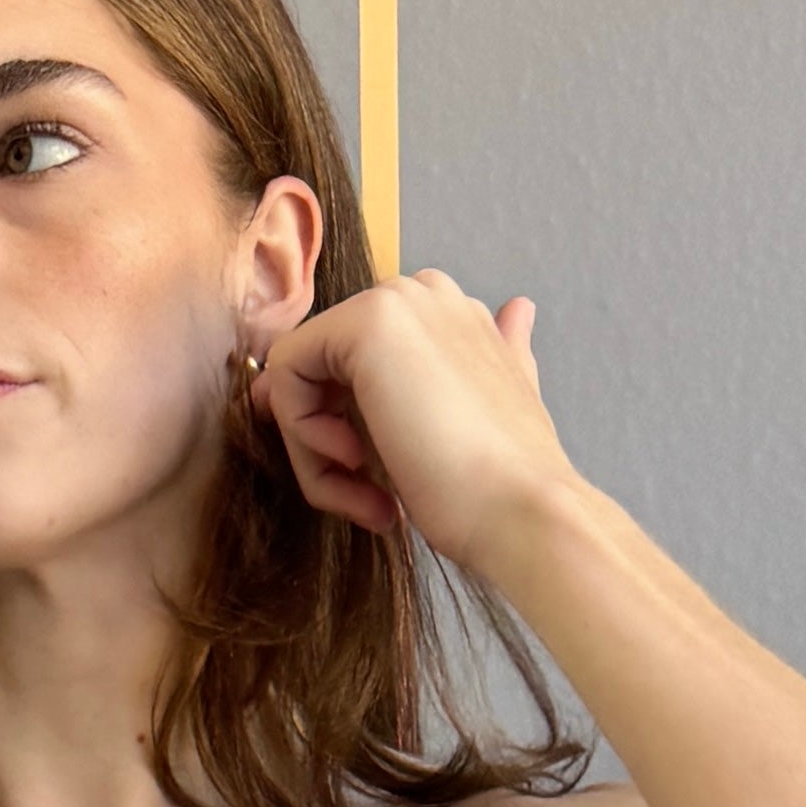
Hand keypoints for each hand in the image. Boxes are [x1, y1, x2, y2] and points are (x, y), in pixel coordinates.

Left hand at [251, 271, 571, 571]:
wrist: (521, 511)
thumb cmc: (501, 487)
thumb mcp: (498, 414)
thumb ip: (501, 356)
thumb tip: (518, 309)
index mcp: (453, 316)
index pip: (357, 365)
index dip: (346, 428)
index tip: (371, 487)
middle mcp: (423, 295)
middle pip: (323, 370)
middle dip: (327, 445)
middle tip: (370, 501)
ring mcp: (394, 303)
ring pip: (300, 376)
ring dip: (316, 454)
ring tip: (369, 497)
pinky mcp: (364, 325)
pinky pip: (284, 377)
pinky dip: (304, 442)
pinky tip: (357, 473)